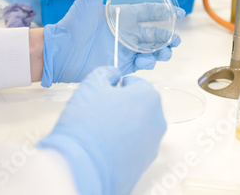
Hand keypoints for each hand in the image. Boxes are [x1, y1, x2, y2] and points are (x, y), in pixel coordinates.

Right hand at [39, 66, 166, 194]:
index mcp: (149, 97)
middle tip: (100, 113)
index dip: (117, 87)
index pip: (135, 83)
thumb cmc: (87, 122)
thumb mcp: (91, 85)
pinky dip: (123, 145)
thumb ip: (106, 73)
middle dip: (123, 106)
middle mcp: (158, 120)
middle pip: (140, 105)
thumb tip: (113, 75)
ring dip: (124, 126)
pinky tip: (105, 148)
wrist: (81, 167)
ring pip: (138, 127)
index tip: (104, 95)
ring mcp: (153, 144)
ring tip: (101, 133)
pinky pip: (134, 147)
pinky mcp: (145, 164)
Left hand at [41, 0, 182, 86]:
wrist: (61, 49)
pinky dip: (148, 63)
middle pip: (156, 34)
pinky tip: (145, 60)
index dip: (166, 12)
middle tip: (175, 39)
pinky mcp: (122, 65)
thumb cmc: (73, 22)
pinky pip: (141, 65)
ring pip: (153, 51)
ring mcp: (126, 50)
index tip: (179, 12)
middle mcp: (128, 33)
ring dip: (163, 51)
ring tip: (166, 52)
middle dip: (169, 36)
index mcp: (124, 16)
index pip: (150, 12)